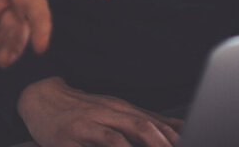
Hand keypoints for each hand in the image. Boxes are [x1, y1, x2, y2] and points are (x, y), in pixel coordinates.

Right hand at [17, 77, 182, 146]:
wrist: (40, 97)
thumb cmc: (80, 110)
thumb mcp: (112, 111)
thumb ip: (142, 121)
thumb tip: (178, 129)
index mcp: (121, 109)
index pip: (156, 122)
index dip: (177, 136)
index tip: (197, 140)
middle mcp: (110, 112)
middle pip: (144, 125)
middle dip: (165, 143)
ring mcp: (91, 122)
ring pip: (123, 133)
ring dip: (145, 145)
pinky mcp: (72, 135)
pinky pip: (98, 142)